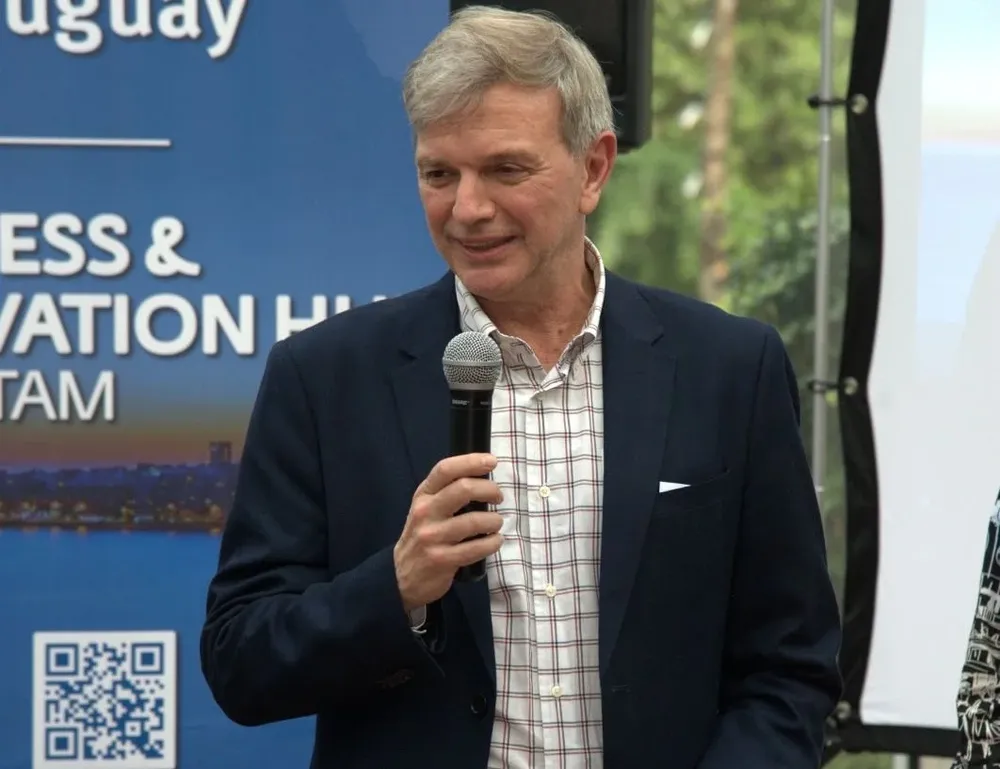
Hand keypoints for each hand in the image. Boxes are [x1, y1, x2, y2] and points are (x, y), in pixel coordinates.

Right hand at [394, 453, 504, 611]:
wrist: (402, 575)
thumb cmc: (423, 535)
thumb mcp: (426, 508)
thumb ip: (446, 492)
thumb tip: (482, 476)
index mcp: (423, 495)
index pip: (445, 470)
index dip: (471, 461)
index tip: (491, 461)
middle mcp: (425, 512)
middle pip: (463, 489)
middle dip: (490, 490)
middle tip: (498, 497)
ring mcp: (432, 536)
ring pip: (475, 520)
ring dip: (495, 521)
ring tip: (496, 523)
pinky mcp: (441, 559)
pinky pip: (477, 548)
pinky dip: (493, 543)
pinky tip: (495, 541)